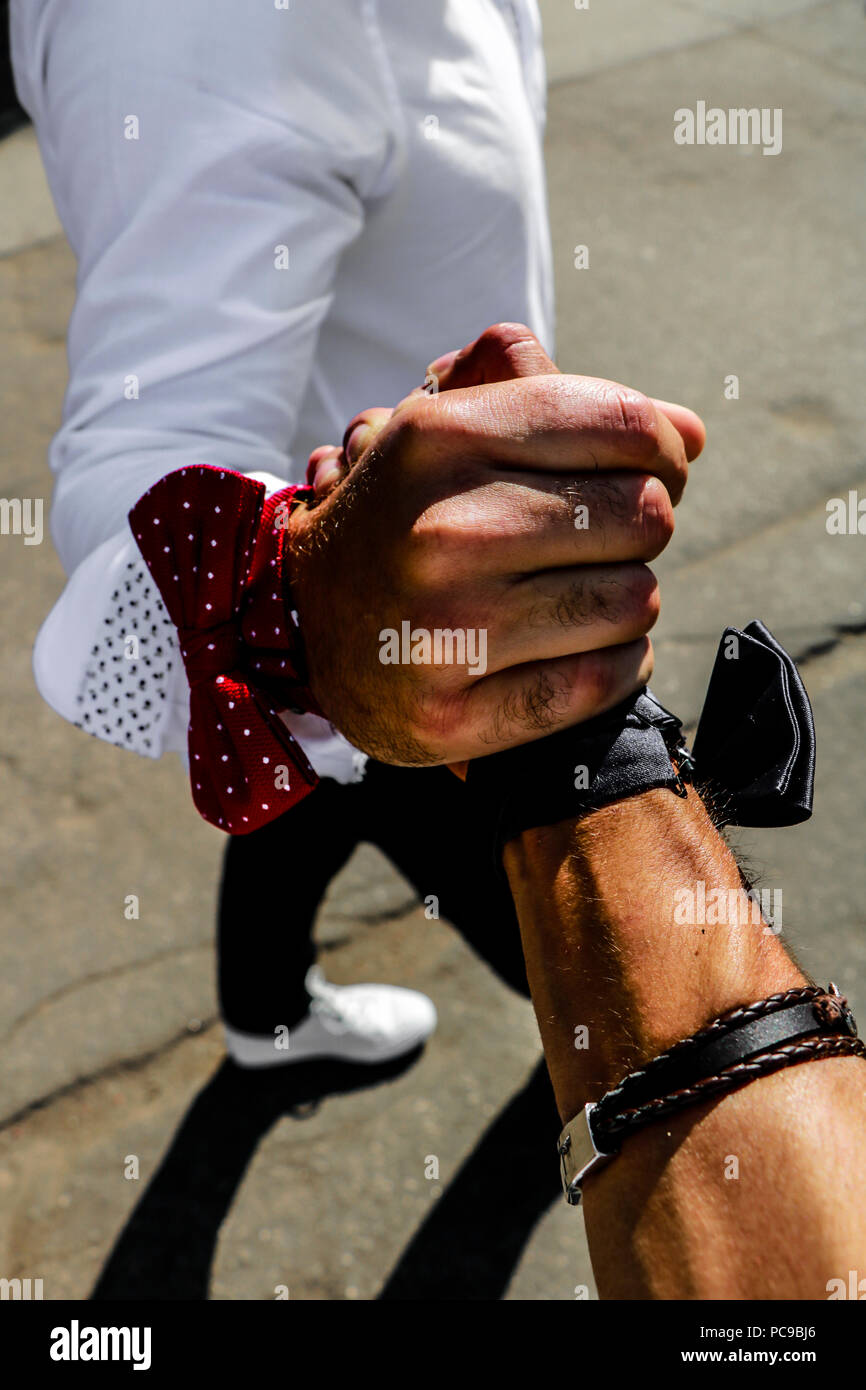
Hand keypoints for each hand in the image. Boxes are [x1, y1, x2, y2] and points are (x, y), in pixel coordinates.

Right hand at [288, 322, 704, 765]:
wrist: (301, 630)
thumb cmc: (402, 517)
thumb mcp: (444, 430)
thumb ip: (558, 402)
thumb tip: (690, 434)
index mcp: (436, 441)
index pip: (621, 425)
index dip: (664, 447)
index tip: (659, 467)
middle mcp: (439, 533)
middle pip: (642, 515)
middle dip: (642, 525)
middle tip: (606, 539)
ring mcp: (444, 632)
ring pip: (635, 601)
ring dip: (629, 597)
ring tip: (583, 595)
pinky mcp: (450, 718)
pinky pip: (603, 682)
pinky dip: (618, 664)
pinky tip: (584, 647)